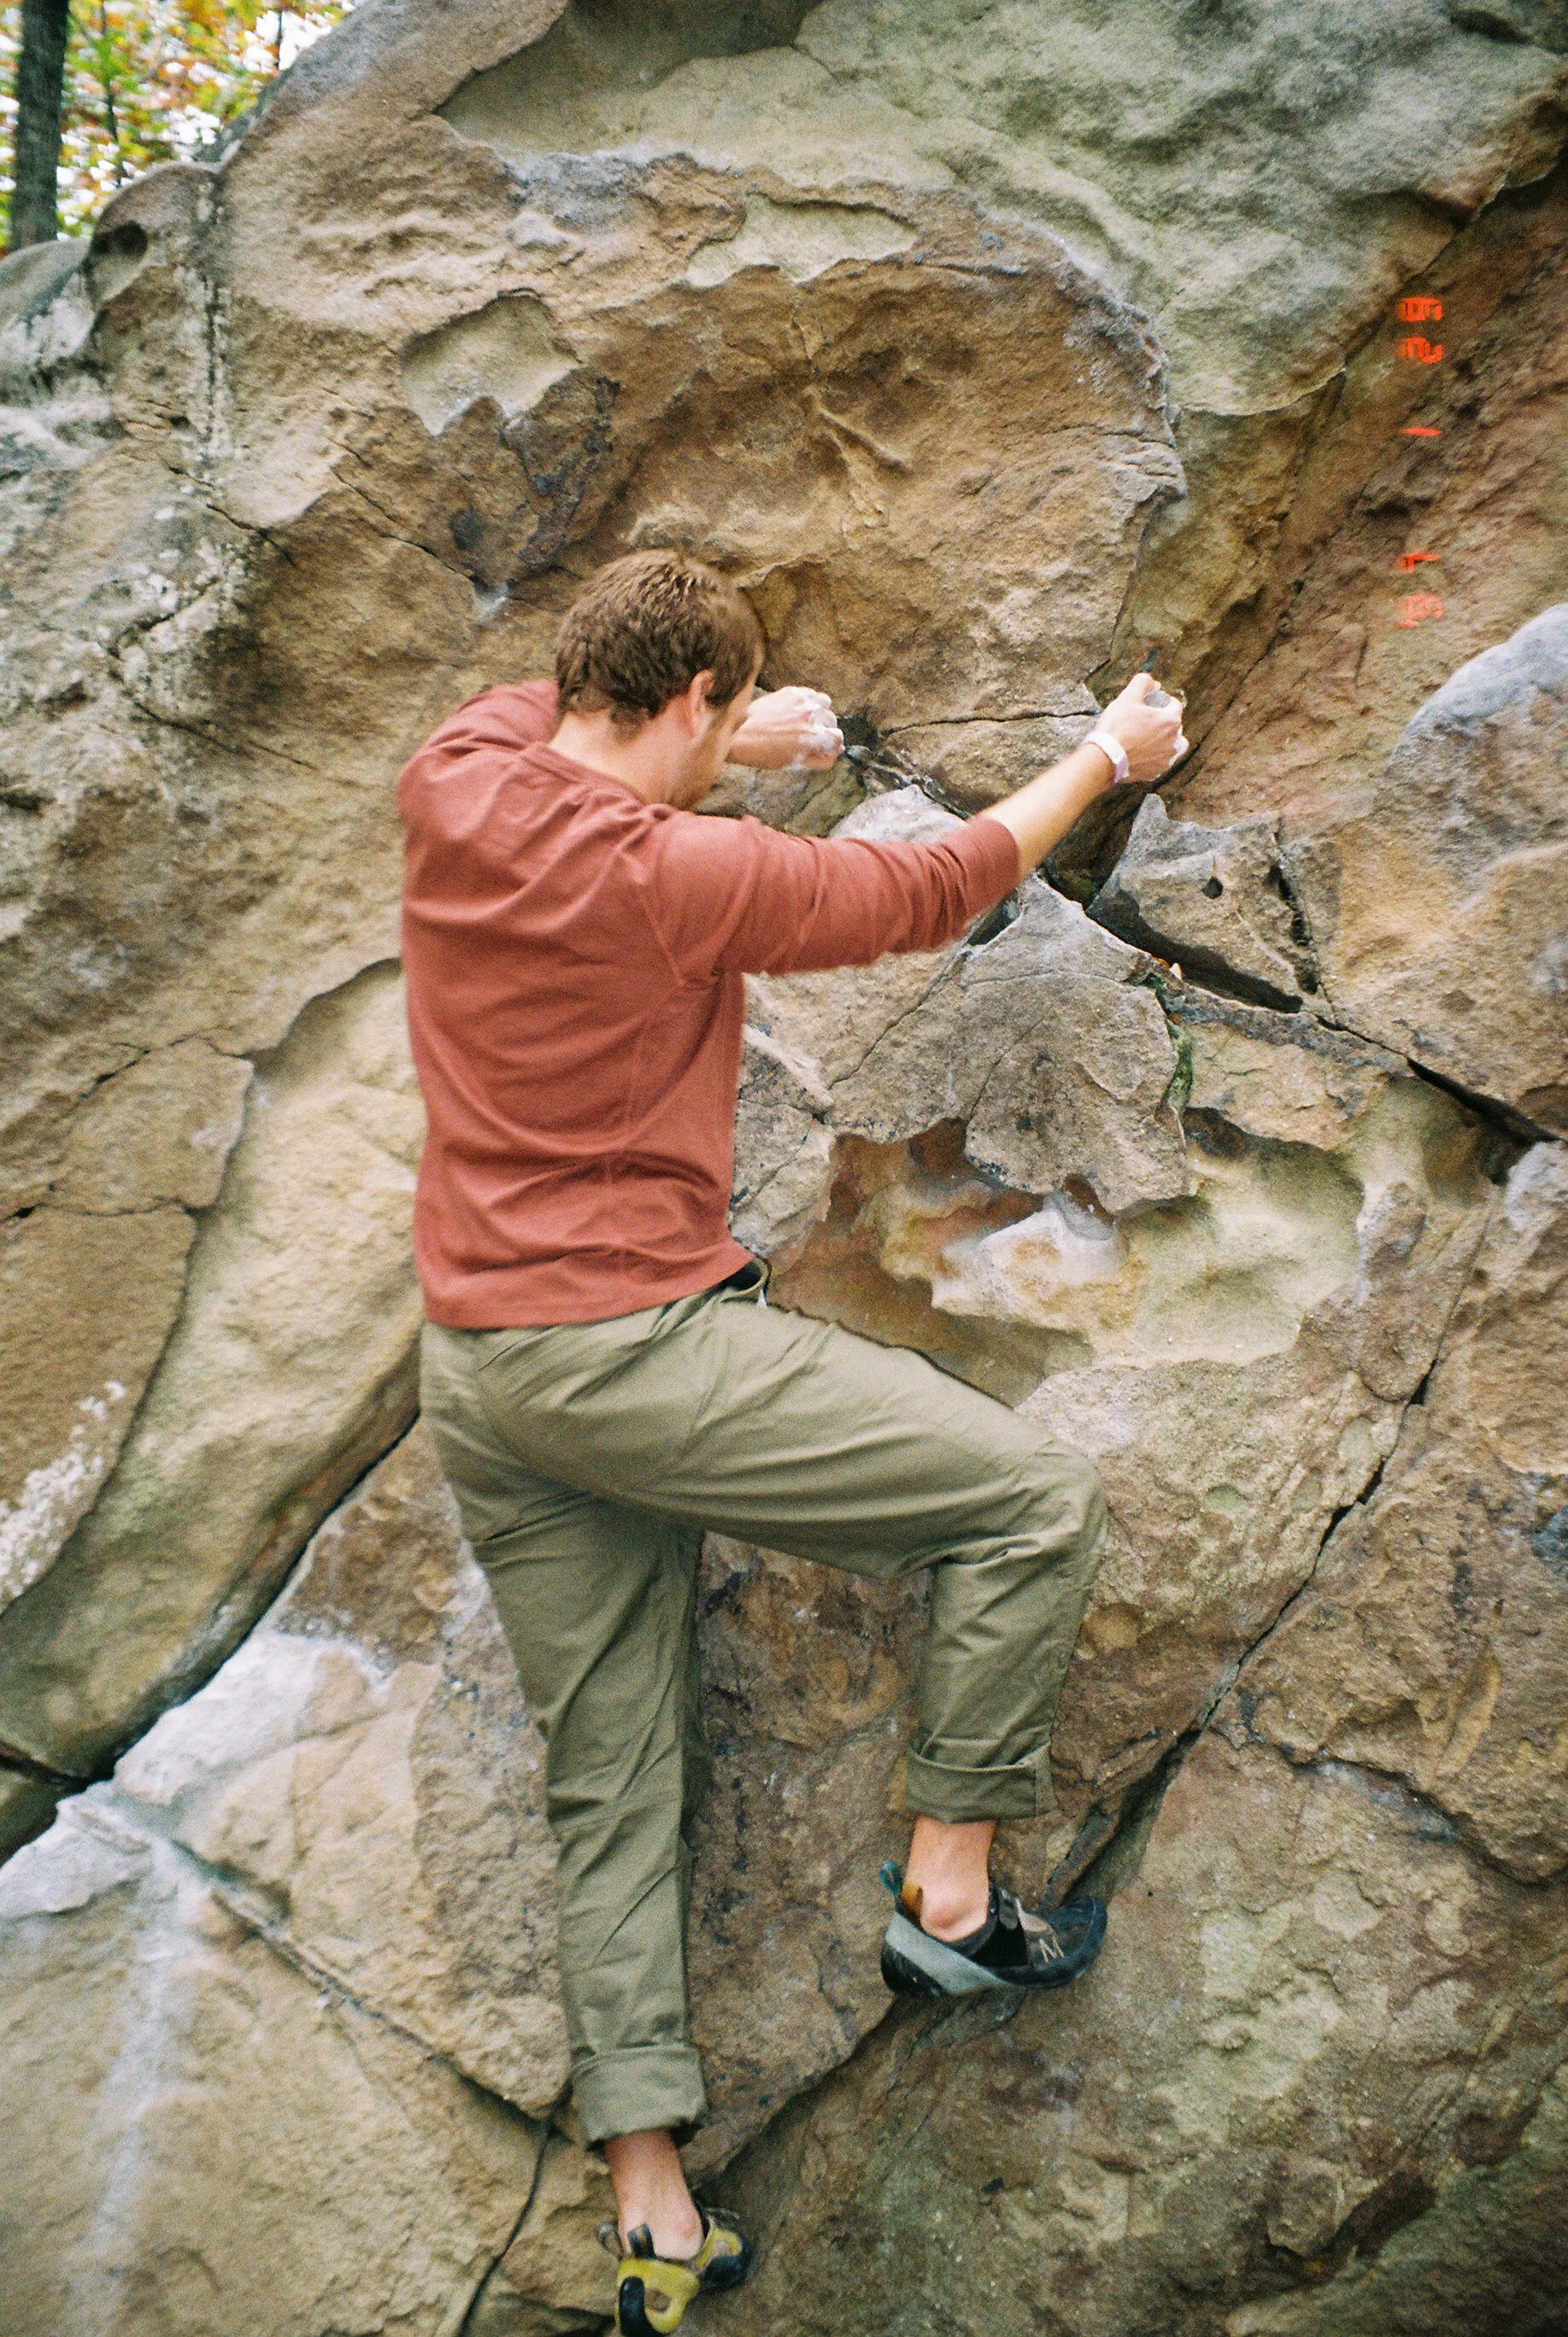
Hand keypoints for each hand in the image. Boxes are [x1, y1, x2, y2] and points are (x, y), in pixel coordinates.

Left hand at [728, 686, 844, 770]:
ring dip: (820, 712)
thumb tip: (836, 753)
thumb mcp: (795, 764)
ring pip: (825, 704)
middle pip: (832, 721)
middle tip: (812, 735)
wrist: (739, 733)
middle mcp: (812, 716)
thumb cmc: (764, 753)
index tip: (826, 746)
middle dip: (825, 729)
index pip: (838, 738)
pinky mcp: (792, 692)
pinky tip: (798, 709)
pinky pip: (810, 693)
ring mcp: (802, 701)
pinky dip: (809, 701)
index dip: (833, 744)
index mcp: (814, 737)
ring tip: (808, 719)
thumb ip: (820, 761)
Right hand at [1097, 673, 1187, 784]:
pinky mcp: (1155, 772)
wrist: (1105, 757)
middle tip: (1145, 721)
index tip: (1153, 703)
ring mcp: (1166, 759)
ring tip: (1149, 739)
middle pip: (1175, 727)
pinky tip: (1142, 753)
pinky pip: (1160, 761)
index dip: (1164, 701)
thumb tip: (1153, 683)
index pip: (1175, 705)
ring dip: (1165, 741)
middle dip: (1164, 722)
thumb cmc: (1117, 727)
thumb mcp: (1128, 697)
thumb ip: (1143, 683)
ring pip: (1173, 747)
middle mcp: (1174, 742)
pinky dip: (1154, 757)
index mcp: (1170, 721)